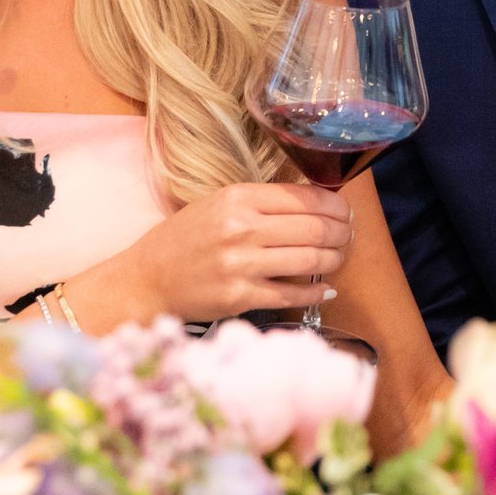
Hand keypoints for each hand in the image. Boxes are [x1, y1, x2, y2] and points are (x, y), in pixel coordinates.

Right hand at [120, 182, 353, 321]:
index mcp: (237, 198)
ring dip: (334, 260)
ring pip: (310, 260)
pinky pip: (292, 295)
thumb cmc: (184, 240)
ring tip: (339, 258)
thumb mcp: (217, 205)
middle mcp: (241, 228)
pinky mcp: (240, 297)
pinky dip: (315, 292)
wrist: (147, 280)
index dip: (335, 204)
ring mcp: (241, 265)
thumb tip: (314, 201)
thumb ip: (261, 202)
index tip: (345, 211)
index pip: (304, 197)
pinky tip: (325, 289)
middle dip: (341, 233)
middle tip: (349, 236)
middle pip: (314, 228)